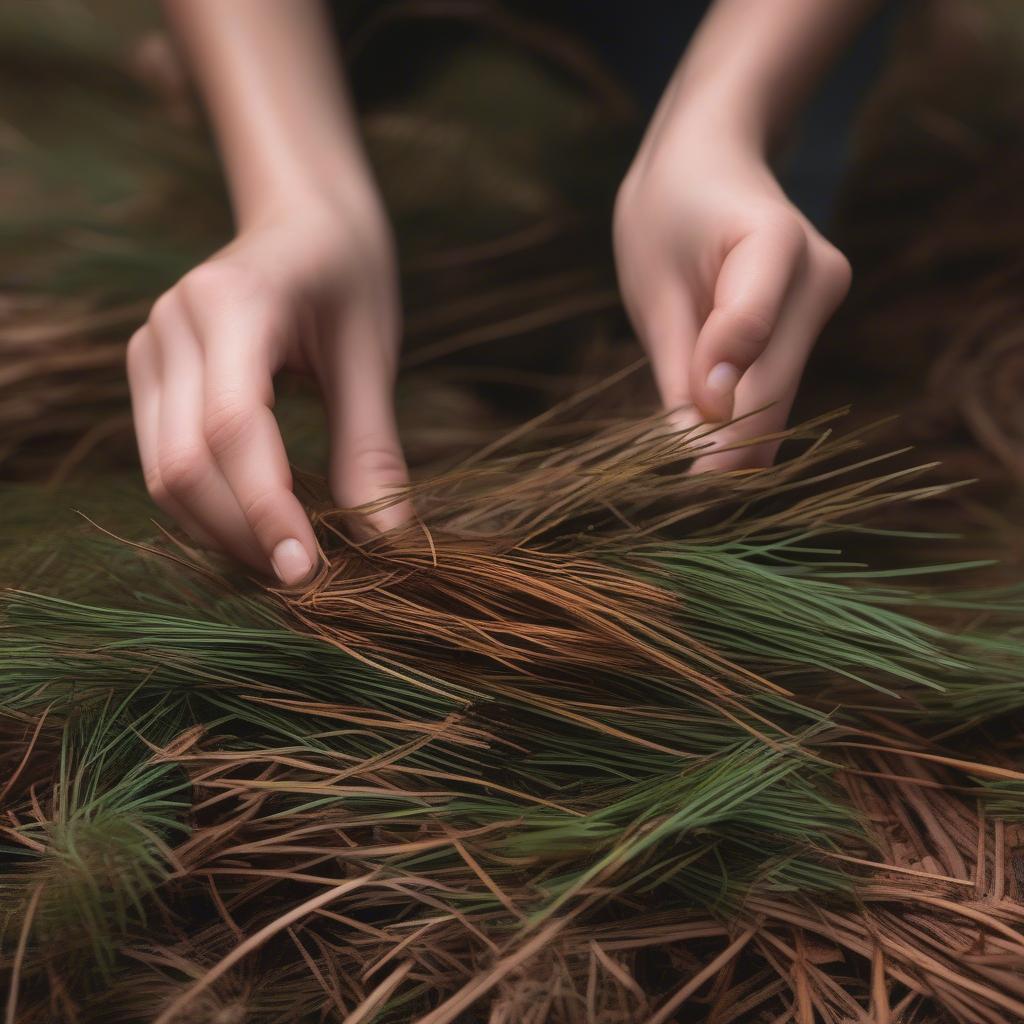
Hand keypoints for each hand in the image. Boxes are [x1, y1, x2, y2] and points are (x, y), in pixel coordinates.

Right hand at [127, 188, 408, 583]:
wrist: (303, 218)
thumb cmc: (349, 276)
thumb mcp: (372, 354)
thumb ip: (372, 446)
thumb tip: (388, 542)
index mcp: (233, 303)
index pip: (235, 428)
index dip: (268, 510)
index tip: (310, 570)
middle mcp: (173, 325)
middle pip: (185, 464)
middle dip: (243, 534)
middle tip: (306, 577)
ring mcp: (150, 348)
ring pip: (163, 473)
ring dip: (221, 532)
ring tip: (287, 558)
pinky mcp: (148, 373)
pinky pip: (163, 461)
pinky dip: (207, 507)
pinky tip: (258, 526)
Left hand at [613, 119, 851, 470]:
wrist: (709, 168)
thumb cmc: (668, 217)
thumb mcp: (654, 285)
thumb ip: (681, 362)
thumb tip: (699, 445)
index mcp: (773, 238)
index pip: (746, 329)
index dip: (714, 397)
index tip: (679, 449)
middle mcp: (819, 273)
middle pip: (775, 383)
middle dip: (728, 449)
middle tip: (679, 508)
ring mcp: (826, 302)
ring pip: (783, 398)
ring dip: (738, 447)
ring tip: (685, 496)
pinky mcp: (814, 329)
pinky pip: (781, 392)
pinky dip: (746, 428)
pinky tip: (709, 464)